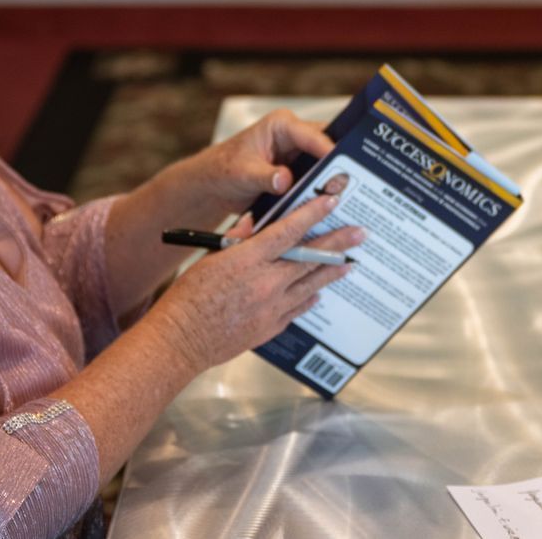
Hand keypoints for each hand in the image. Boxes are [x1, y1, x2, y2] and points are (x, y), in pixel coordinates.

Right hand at [149, 174, 364, 371]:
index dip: (312, 214)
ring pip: (311, 283)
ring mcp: (272, 307)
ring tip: (350, 262)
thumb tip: (256, 225)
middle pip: (309, 257)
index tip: (332, 201)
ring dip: (332, 271)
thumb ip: (238, 240)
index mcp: (248, 259)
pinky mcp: (271, 327)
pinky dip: (310, 296)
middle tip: (360, 233)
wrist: (181, 340)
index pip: (288, 230)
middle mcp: (266, 282)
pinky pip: (298, 308)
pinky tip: (319, 290)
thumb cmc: (189, 297)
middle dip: (338, 242)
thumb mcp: (210, 258)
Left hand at [187, 108, 338, 214]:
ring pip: (326, 163)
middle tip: (351, 185)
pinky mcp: (300, 171)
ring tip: (348, 196)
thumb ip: (264, 176)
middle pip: (327, 147)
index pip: (313, 135)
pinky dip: (324, 189)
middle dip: (339, 166)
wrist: (216, 184)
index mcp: (281, 125)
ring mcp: (299, 154)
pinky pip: (319, 177)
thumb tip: (284, 180)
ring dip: (334, 179)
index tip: (343, 170)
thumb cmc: (224, 169)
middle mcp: (295, 135)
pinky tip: (334, 203)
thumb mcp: (242, 173)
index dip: (329, 152)